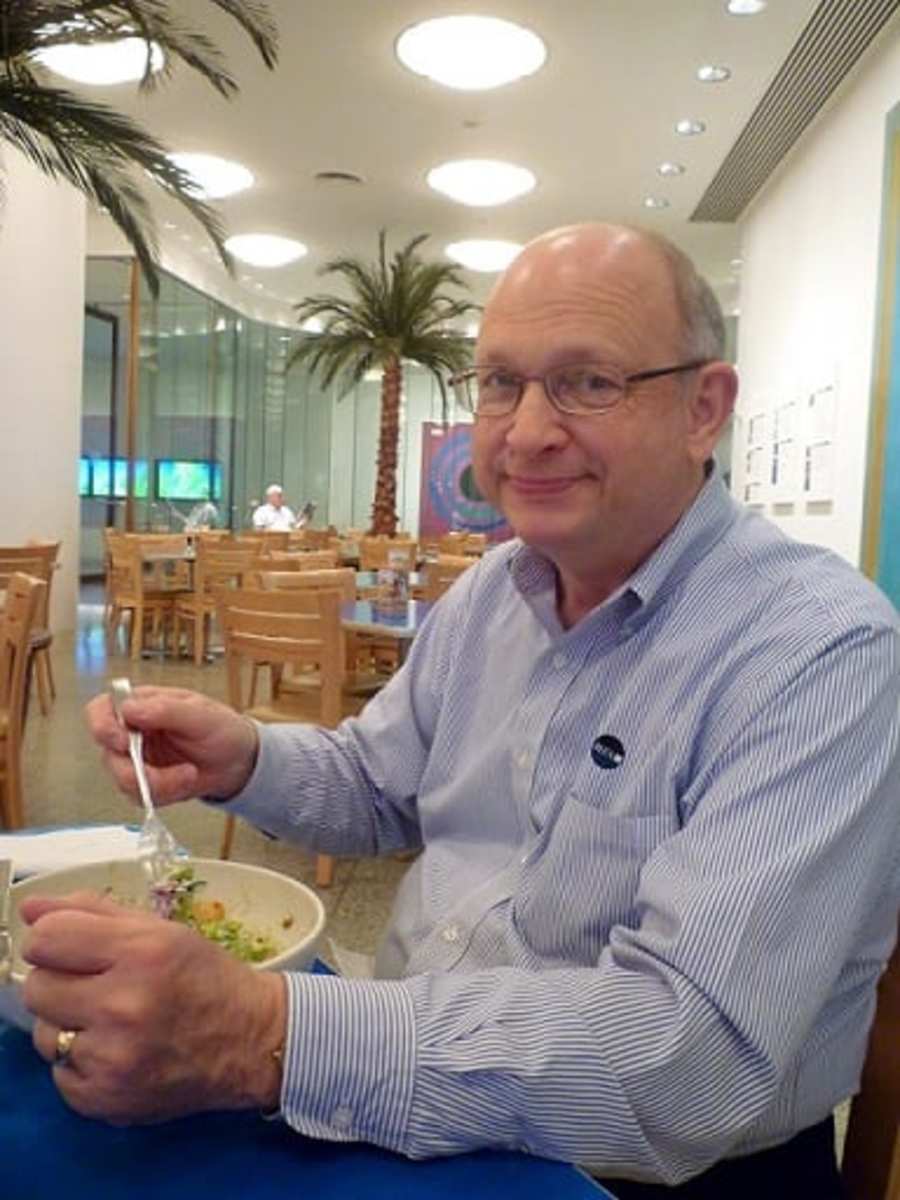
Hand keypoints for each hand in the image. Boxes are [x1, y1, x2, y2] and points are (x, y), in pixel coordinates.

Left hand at [21, 892, 285, 1123]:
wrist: (251, 1042)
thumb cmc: (205, 977)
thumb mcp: (159, 930)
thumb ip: (92, 912)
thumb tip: (30, 909)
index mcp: (141, 952)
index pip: (45, 939)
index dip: (52, 940)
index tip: (72, 948)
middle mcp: (123, 1005)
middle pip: (35, 988)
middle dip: (60, 982)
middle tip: (96, 986)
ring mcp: (111, 1058)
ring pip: (43, 1034)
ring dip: (69, 1026)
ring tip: (111, 1022)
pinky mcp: (104, 1099)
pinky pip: (58, 1074)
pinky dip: (81, 1063)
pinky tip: (117, 1052)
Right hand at [85, 686, 258, 805]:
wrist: (238, 761)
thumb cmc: (221, 729)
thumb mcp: (200, 714)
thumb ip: (166, 710)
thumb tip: (130, 709)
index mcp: (142, 705)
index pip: (101, 709)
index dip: (102, 727)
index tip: (124, 742)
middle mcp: (133, 732)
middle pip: (109, 755)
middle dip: (140, 770)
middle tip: (171, 771)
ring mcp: (137, 759)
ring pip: (124, 781)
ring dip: (159, 784)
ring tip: (189, 773)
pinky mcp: (145, 783)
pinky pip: (140, 796)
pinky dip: (165, 794)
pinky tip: (185, 782)